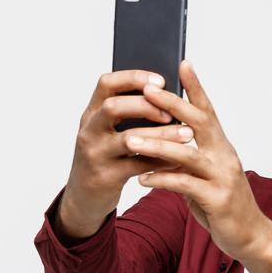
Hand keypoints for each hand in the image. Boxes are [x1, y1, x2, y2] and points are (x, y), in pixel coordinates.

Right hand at [61, 69, 193, 234]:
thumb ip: (129, 114)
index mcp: (92, 112)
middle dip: (146, 106)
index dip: (133, 77)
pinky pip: (137, 166)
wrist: (85, 195)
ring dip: (161, 135)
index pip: (106, 83)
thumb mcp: (109, 131)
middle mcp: (89, 130)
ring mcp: (95, 154)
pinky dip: (161, 161)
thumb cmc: (106, 155)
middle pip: (113, 107)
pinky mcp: (106, 176)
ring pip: (128, 140)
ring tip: (186, 134)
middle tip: (171, 112)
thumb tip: (170, 97)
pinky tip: (178, 160)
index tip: (160, 80)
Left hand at [123, 60, 266, 259]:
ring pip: (186, 154)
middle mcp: (225, 156)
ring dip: (156, 145)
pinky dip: (161, 179)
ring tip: (130, 139)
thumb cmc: (222, 202)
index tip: (183, 63)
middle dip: (172, 104)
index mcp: (221, 146)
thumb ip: (188, 155)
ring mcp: (223, 177)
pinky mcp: (217, 199)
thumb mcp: (205, 173)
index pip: (208, 110)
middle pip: (198, 123)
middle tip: (148, 90)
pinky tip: (142, 178)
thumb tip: (161, 137)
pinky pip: (184, 185)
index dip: (195, 87)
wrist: (249, 235)